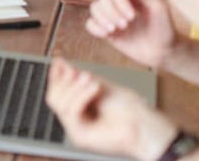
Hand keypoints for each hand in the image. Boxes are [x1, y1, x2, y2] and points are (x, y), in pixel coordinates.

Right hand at [46, 58, 177, 160]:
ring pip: (58, 104)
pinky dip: (81, 97)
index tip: (59, 62)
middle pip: (53, 98)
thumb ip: (78, 77)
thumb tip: (60, 63)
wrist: (146, 125)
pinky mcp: (80, 137)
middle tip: (81, 73)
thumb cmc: (131, 109)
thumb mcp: (100, 85)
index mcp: (80, 108)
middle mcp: (76, 120)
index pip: (56, 92)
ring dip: (75, 88)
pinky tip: (94, 88)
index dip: (56, 77)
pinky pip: (70, 112)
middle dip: (64, 81)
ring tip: (93, 81)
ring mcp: (76, 130)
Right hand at [86, 0, 175, 68]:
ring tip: (115, 29)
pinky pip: (90, 24)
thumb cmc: (164, 29)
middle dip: (112, 12)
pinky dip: (95, 27)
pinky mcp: (107, 31)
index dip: (120, 1)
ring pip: (94, 9)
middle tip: (126, 24)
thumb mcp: (158, 8)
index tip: (132, 15)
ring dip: (103, 18)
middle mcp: (119, 5)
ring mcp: (112, 18)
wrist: (162, 52)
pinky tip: (106, 34)